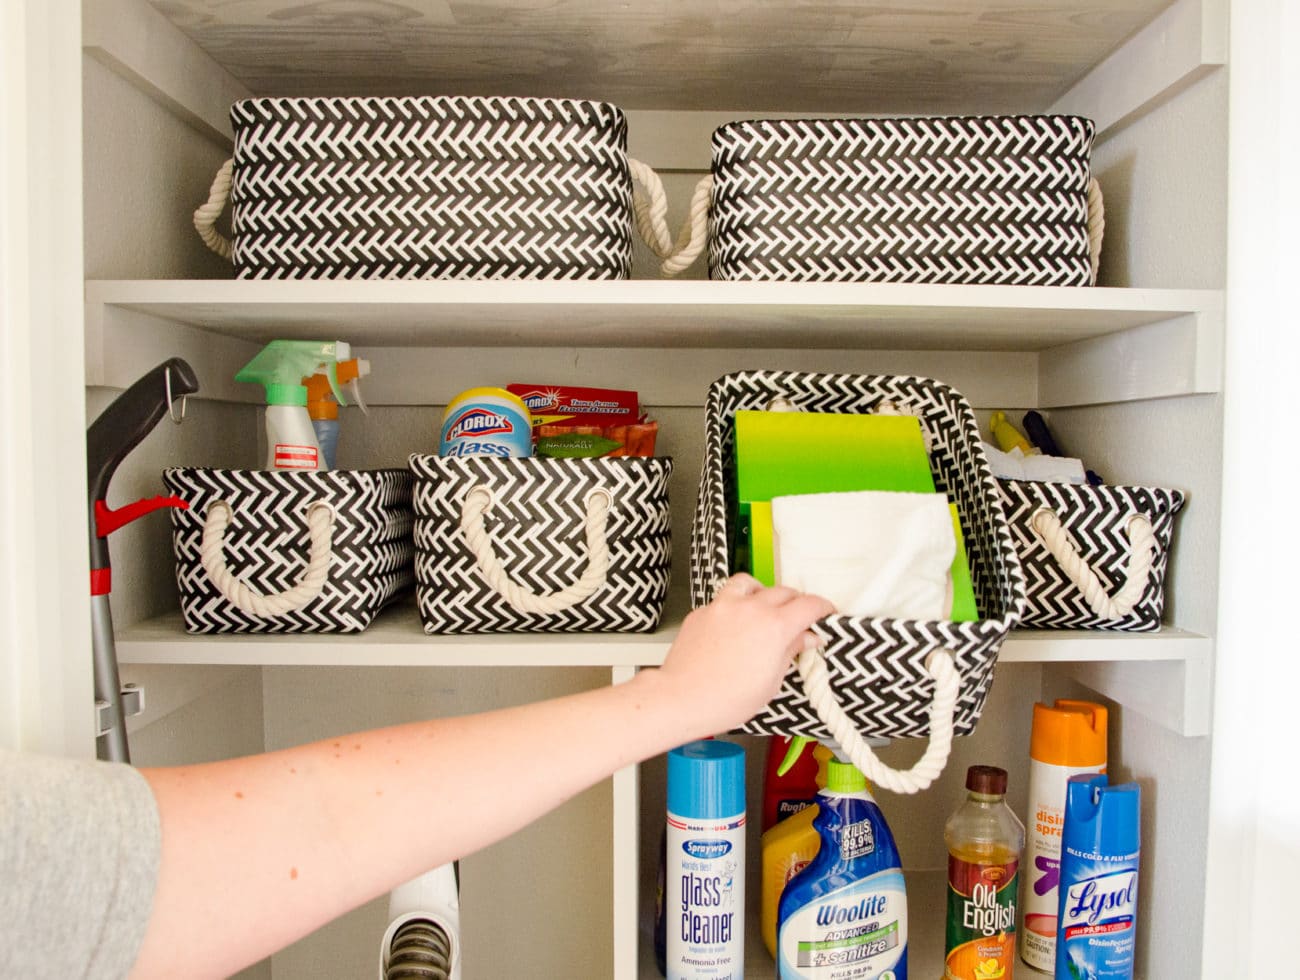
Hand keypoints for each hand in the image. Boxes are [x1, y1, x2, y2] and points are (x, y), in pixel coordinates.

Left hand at [652, 574, 834, 735]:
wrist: (682, 699)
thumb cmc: (727, 700)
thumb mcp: (771, 682)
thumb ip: (791, 652)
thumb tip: (807, 638)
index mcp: (774, 627)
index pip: (809, 605)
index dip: (823, 608)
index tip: (826, 613)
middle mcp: (750, 609)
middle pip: (784, 592)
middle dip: (796, 603)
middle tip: (799, 619)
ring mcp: (723, 606)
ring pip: (751, 583)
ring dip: (763, 592)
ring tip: (765, 608)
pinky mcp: (703, 611)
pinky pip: (725, 597)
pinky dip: (736, 604)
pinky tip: (736, 623)